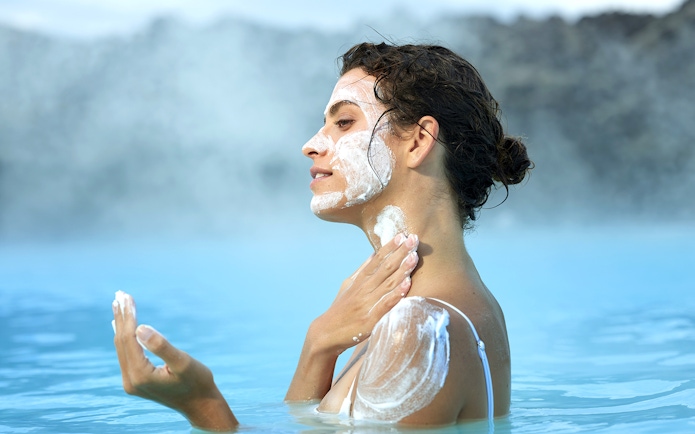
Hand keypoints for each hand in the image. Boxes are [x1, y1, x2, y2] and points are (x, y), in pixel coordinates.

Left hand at [112, 291, 237, 431]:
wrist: (201, 404)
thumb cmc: (197, 382)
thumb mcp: (183, 362)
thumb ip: (161, 346)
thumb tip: (139, 328)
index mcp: (140, 375)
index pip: (128, 338)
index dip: (127, 316)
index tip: (126, 296)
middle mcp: (130, 381)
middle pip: (122, 342)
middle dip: (121, 317)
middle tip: (119, 294)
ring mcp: (132, 383)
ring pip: (122, 347)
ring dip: (121, 325)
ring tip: (118, 304)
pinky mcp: (136, 382)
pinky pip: (126, 354)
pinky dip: (125, 337)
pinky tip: (122, 327)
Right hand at [313, 233, 419, 353]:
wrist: (326, 334)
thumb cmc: (340, 309)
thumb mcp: (348, 286)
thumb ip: (362, 270)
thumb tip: (374, 254)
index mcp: (359, 281)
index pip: (376, 260)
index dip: (389, 247)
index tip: (402, 235)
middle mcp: (363, 289)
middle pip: (385, 268)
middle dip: (400, 253)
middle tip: (414, 239)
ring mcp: (366, 304)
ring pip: (387, 284)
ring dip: (402, 270)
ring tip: (414, 257)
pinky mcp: (369, 320)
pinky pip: (385, 305)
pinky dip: (396, 294)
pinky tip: (407, 284)